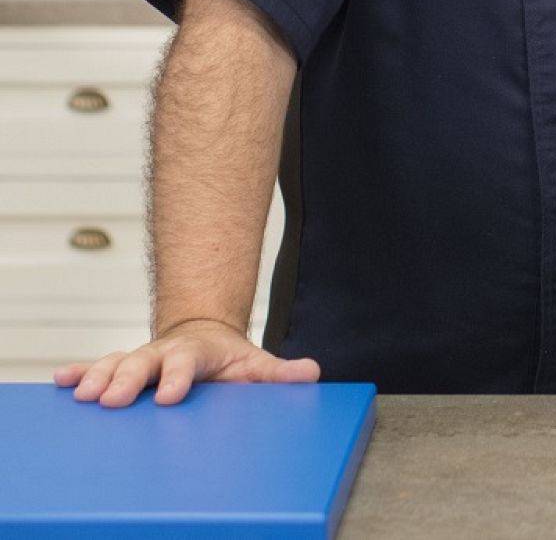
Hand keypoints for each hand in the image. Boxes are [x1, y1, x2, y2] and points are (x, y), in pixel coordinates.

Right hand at [53, 318, 319, 407]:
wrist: (206, 337)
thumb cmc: (230, 360)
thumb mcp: (256, 364)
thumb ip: (280, 372)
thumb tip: (312, 372)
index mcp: (197, 353)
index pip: (187, 363)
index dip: (177, 377)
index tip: (167, 396)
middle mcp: (164, 353)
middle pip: (143, 362)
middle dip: (127, 379)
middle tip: (110, 399)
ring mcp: (142, 359)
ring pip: (116, 363)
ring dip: (98, 376)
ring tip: (81, 393)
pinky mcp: (124, 367)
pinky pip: (99, 367)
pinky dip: (80, 373)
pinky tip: (61, 381)